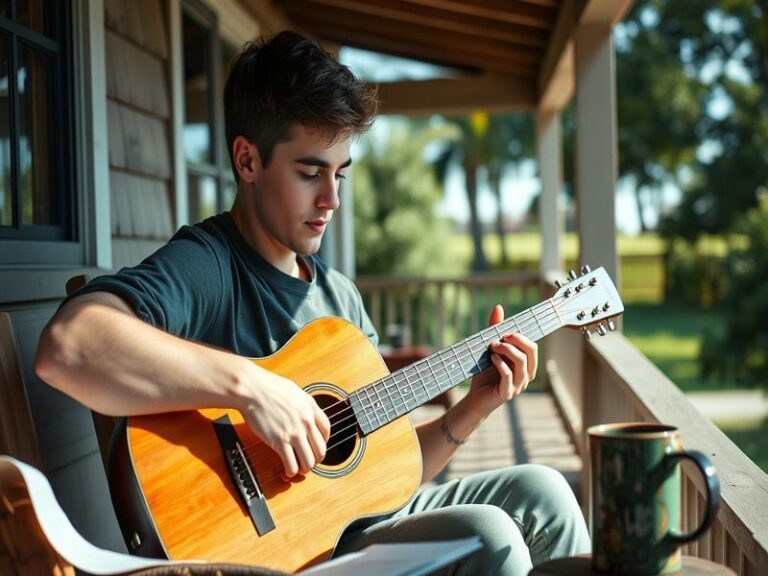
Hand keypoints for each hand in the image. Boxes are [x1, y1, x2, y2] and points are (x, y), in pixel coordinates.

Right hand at [237, 365, 330, 478]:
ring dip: (304, 469)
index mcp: (311, 407)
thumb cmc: (268, 386)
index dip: (323, 441)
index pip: (326, 430)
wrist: (252, 389)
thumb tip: (305, 412)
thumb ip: (303, 404)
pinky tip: (287, 470)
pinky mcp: (280, 441)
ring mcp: (294, 432)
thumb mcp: (294, 390)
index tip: (316, 445)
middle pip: (320, 449)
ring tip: (298, 469)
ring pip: (309, 461)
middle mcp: (306, 421)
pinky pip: (291, 464)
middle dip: (315, 459)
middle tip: (308, 461)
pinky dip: (290, 471)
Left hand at [467, 304, 537, 418]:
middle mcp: (526, 376)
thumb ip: (495, 330)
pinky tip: (492, 358)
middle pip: (531, 352)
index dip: (521, 337)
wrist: (475, 398)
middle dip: (516, 341)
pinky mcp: (506, 393)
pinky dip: (500, 364)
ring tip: (492, 347)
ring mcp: (518, 386)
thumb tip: (498, 307)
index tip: (504, 332)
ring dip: (506, 350)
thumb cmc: (485, 373)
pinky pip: (509, 376)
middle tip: (499, 338)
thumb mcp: (490, 349)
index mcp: (526, 366)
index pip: (533, 347)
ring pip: (521, 363)